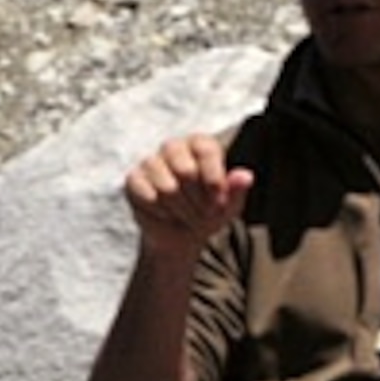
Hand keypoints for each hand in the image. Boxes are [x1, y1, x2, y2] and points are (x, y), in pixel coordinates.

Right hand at [122, 135, 251, 257]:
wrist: (181, 235)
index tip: (219, 201)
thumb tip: (246, 176)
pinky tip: (166, 215)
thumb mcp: (230, 205)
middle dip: (198, 200)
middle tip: (203, 214)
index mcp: (199, 144)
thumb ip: (237, 189)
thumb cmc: (208, 212)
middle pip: (185, 170)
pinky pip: (148, 197)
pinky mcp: (134, 180)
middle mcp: (174, 147)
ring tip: (186, 216)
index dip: (215, 179)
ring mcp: (151, 162)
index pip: (206, 149)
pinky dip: (162, 213)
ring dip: (181, 211)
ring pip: (167, 187)